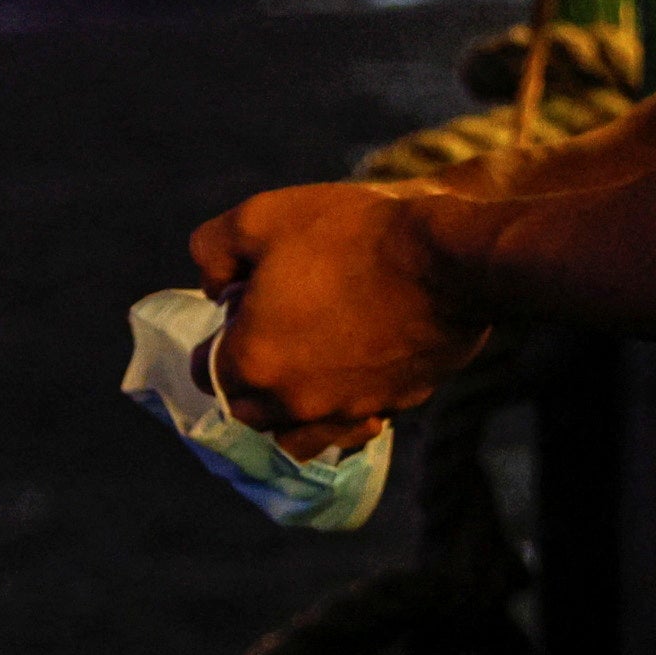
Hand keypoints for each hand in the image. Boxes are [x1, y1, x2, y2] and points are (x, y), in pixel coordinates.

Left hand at [187, 181, 482, 450]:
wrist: (447, 260)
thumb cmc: (349, 235)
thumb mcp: (259, 218)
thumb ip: (212, 252)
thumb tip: (212, 287)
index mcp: (253, 361)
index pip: (207, 372)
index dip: (219, 339)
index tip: (243, 307)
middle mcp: (293, 402)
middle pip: (249, 409)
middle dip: (249, 378)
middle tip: (274, 332)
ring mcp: (346, 412)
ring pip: (298, 436)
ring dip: (291, 411)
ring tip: (308, 368)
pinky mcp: (392, 408)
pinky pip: (351, 429)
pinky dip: (341, 416)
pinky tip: (351, 382)